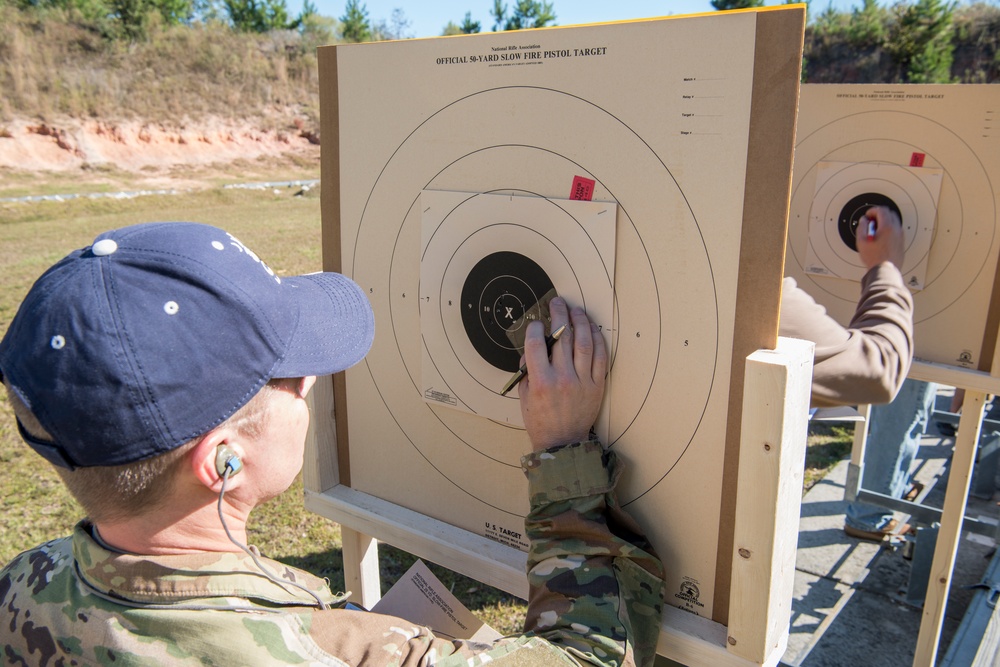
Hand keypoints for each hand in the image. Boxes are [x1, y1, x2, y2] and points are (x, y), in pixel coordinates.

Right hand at [518, 297, 606, 450]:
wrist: (563, 444)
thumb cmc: (541, 421)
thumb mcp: (524, 396)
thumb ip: (527, 370)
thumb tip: (533, 349)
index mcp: (541, 381)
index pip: (536, 344)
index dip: (534, 328)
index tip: (535, 323)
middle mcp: (563, 378)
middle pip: (562, 337)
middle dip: (559, 315)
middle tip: (558, 303)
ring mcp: (583, 381)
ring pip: (584, 342)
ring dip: (580, 321)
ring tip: (576, 310)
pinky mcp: (597, 385)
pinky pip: (600, 357)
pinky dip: (597, 340)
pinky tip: (592, 329)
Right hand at [856, 205, 903, 269]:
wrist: (886, 270)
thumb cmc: (875, 258)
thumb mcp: (862, 242)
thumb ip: (862, 227)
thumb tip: (864, 221)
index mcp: (887, 227)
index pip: (881, 210)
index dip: (872, 210)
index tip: (867, 215)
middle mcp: (896, 229)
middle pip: (890, 213)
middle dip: (879, 214)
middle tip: (871, 220)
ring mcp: (900, 235)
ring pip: (894, 220)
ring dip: (885, 220)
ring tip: (875, 229)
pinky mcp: (901, 241)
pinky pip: (896, 228)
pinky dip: (889, 227)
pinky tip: (881, 235)